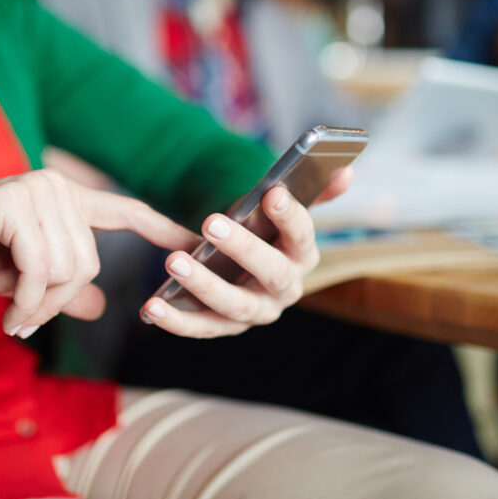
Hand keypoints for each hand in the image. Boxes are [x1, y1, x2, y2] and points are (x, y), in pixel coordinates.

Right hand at [0, 169, 197, 337]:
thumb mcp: (19, 277)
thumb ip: (60, 287)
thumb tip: (99, 305)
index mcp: (63, 198)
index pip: (123, 209)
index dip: (158, 226)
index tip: (191, 240)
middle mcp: (56, 187)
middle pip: (89, 262)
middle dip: (60, 301)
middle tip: (26, 319)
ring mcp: (37, 190)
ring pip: (68, 268)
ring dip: (40, 305)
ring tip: (12, 313)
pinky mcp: (15, 204)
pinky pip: (41, 268)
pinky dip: (26, 300)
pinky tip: (7, 312)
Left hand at [140, 167, 353, 337]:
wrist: (250, 267)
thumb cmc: (266, 231)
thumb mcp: (285, 209)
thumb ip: (315, 190)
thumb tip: (345, 171)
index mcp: (304, 255)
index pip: (303, 236)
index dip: (290, 216)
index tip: (272, 193)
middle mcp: (286, 288)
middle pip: (270, 272)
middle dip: (243, 248)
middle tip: (211, 223)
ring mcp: (257, 312)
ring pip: (234, 305)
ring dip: (204, 286)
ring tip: (174, 262)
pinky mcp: (226, 327)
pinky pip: (202, 328)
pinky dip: (176, 321)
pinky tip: (151, 306)